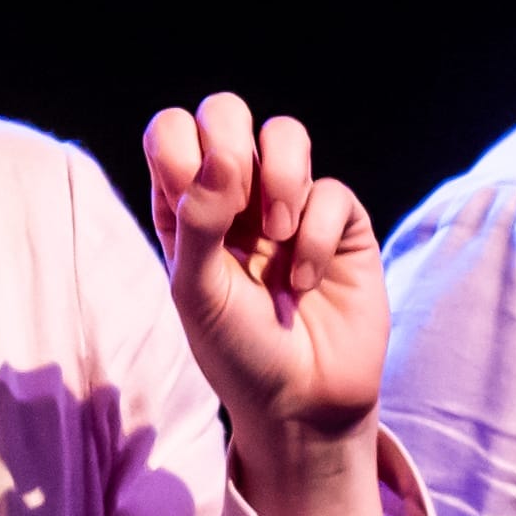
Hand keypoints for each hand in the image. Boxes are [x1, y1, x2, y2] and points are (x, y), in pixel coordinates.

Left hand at [143, 93, 390, 515]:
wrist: (301, 405)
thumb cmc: (236, 353)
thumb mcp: (197, 293)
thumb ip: (198, 219)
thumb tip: (222, 152)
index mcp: (186, 208)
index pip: (173, 132)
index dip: (182, 150)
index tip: (192, 205)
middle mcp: (234, 197)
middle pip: (227, 111)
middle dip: (232, 145)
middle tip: (236, 204)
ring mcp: (289, 206)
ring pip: (286, 134)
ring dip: (281, 180)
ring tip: (277, 237)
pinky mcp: (342, 224)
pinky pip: (332, 192)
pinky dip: (317, 238)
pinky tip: (306, 283)